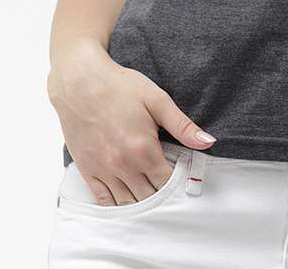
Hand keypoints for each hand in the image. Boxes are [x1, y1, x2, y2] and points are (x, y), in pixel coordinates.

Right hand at [47, 46, 216, 205]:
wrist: (79, 81)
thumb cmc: (118, 86)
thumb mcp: (156, 99)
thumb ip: (182, 125)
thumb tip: (208, 142)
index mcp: (143, 149)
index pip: (167, 182)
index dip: (178, 181)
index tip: (182, 173)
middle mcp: (123, 166)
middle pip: (149, 197)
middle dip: (161, 193)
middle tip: (166, 181)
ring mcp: (103, 170)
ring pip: (128, 203)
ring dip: (141, 200)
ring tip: (150, 189)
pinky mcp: (87, 170)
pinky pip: (103, 200)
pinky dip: (117, 204)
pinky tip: (127, 196)